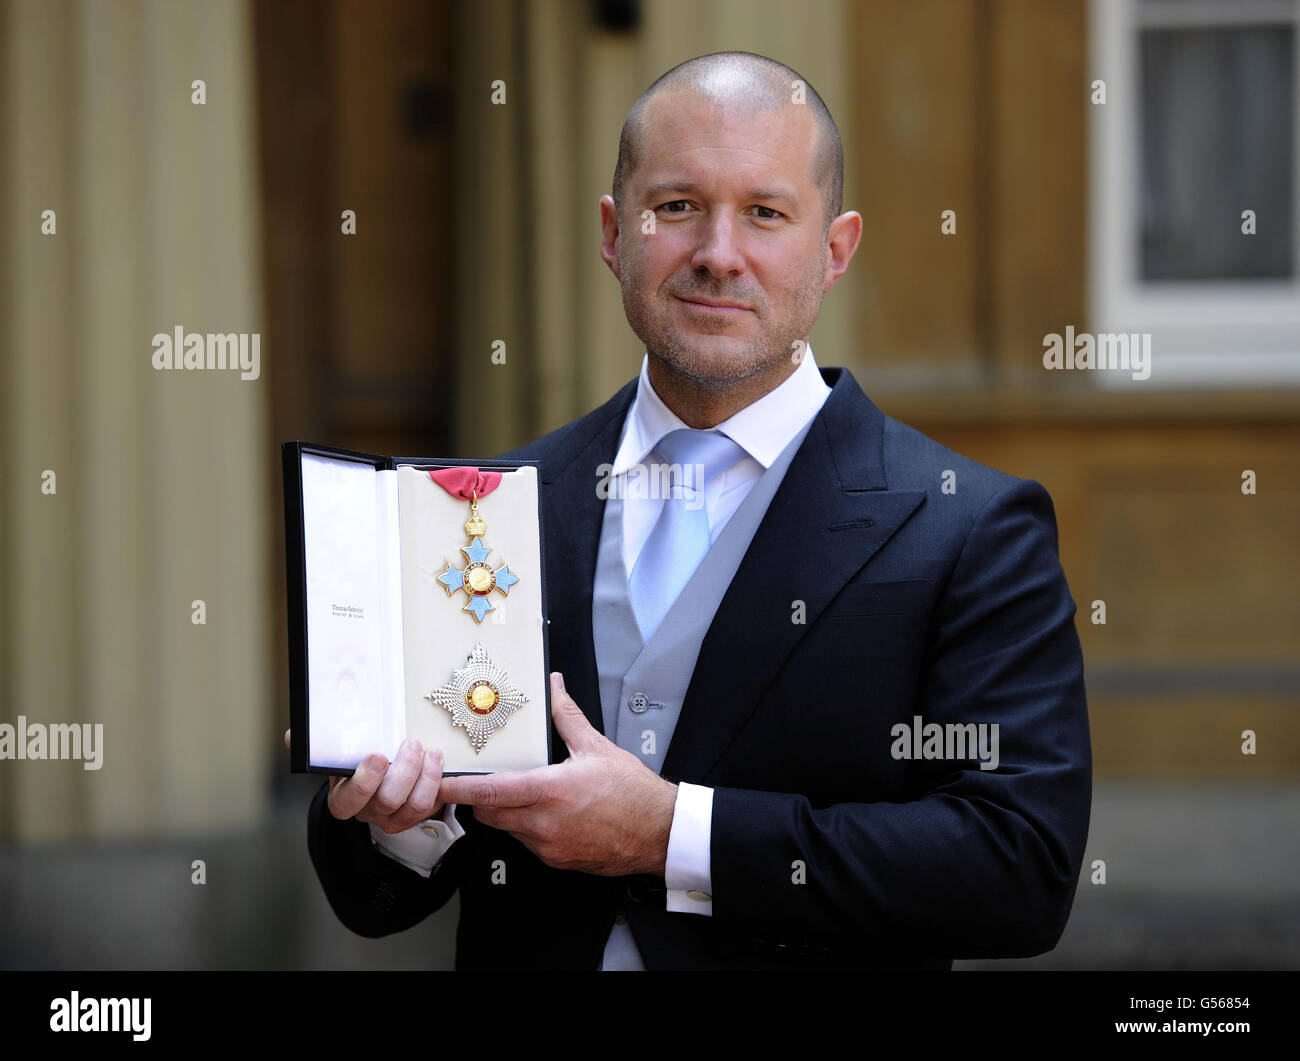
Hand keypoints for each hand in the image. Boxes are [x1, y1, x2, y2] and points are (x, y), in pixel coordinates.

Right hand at [285, 728, 446, 833]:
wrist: (382, 779)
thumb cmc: (357, 762)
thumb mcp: (337, 754)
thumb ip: (317, 746)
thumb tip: (292, 736)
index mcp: (343, 798)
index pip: (348, 801)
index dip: (364, 783)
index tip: (377, 756)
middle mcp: (368, 812)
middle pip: (387, 801)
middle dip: (404, 771)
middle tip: (411, 744)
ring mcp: (394, 818)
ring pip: (414, 806)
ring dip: (425, 775)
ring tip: (428, 750)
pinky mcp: (418, 816)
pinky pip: (432, 805)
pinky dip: (439, 782)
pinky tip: (440, 762)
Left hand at [437, 673, 677, 876]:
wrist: (659, 832)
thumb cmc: (633, 793)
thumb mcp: (596, 747)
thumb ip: (567, 716)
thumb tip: (554, 688)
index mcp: (550, 791)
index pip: (490, 791)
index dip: (459, 788)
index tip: (441, 783)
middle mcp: (544, 824)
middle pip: (489, 813)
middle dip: (482, 798)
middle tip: (487, 781)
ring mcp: (549, 846)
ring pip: (507, 829)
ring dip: (507, 813)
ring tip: (528, 794)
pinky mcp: (556, 861)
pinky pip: (527, 843)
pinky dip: (527, 828)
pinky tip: (548, 813)